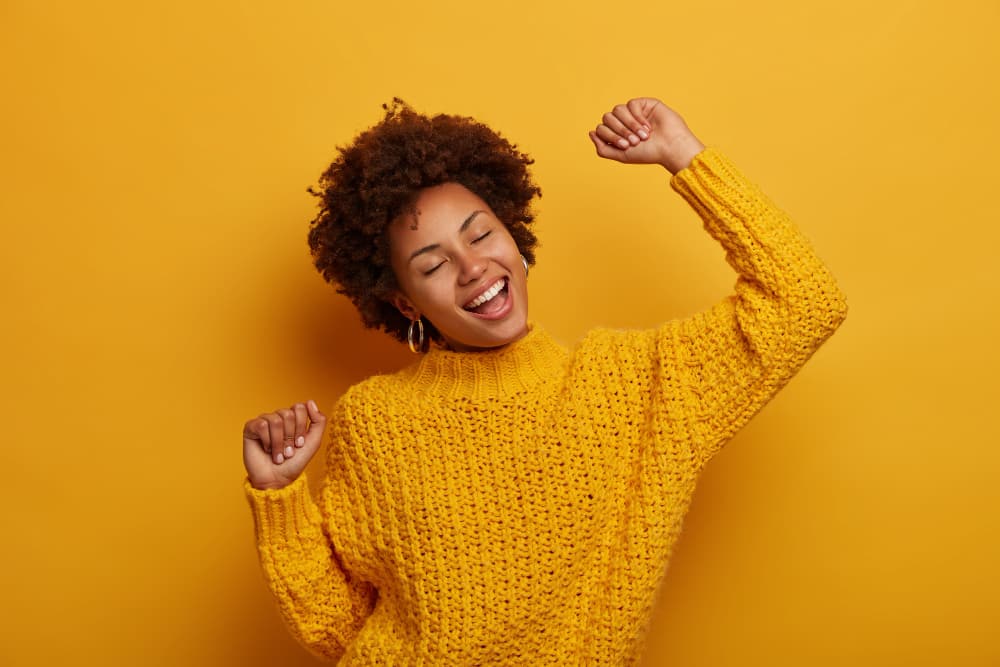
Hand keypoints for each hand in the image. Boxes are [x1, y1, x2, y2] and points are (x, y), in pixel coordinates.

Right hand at [242, 400, 326, 489]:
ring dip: (279, 442)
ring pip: (275, 421)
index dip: (301, 428)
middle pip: (288, 414)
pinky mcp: (250, 428)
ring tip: (279, 454)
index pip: (300, 408)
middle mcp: (278, 417)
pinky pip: (261, 426)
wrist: (278, 479)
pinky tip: (266, 450)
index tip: (300, 443)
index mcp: (292, 418)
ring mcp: (264, 421)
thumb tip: (310, 401)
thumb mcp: (313, 442)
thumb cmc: (294, 462)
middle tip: (288, 451)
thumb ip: (319, 421)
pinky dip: (268, 442)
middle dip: (291, 436)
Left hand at [588, 97, 704, 173]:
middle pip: (607, 118)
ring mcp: (633, 112)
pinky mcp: (644, 104)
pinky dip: (637, 117)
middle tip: (634, 141)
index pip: (601, 128)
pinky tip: (647, 126)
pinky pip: (631, 104)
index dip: (611, 136)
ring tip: (643, 135)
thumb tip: (590, 132)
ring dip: (629, 125)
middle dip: (619, 130)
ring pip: (617, 110)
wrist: (670, 147)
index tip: (626, 146)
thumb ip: (602, 149)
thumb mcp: (621, 156)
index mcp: (617, 134)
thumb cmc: (648, 153)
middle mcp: (623, 122)